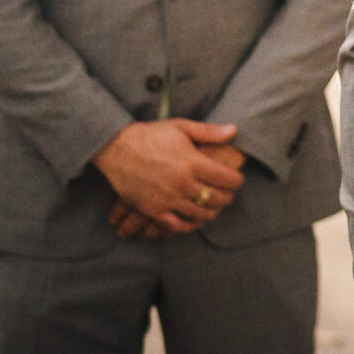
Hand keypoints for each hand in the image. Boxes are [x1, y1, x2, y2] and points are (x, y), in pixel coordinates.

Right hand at [91, 119, 246, 233]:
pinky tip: (196, 219)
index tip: (237, 180)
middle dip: (227, 197)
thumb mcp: (181, 127)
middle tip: (228, 194)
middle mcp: (183, 183)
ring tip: (214, 206)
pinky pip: (177, 225)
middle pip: (217, 199)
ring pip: (200, 214)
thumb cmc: (150, 135)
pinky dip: (190, 225)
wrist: (116, 148)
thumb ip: (209, 132)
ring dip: (212, 212)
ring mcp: (168, 199)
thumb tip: (234, 131)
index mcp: (193, 162)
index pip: (227, 179)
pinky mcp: (153, 210)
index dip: (237, 181)